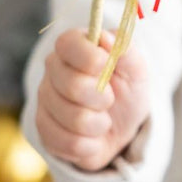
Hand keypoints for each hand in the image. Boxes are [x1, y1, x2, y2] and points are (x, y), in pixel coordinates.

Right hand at [36, 28, 149, 170]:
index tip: (107, 65)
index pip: (67, 44)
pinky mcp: (44, 130)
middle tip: (110, 98)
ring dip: (99, 123)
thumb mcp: (136, 69)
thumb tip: (106, 37)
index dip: (89, 57)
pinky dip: (91, 143)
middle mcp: (53, 68)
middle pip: (72, 85)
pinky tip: (93, 135)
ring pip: (72, 118)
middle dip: (102, 97)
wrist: (122, 125)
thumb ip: (126, 51)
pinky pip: (69, 143)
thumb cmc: (127, 88)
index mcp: (74, 45)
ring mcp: (45, 99)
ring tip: (103, 118)